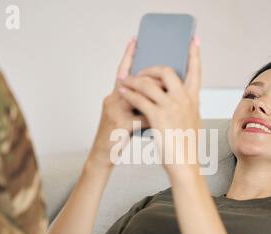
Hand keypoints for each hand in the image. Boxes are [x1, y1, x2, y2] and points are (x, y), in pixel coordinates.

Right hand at [88, 36, 162, 167]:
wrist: (103, 155)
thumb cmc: (117, 135)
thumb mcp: (124, 115)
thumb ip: (135, 103)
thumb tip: (156, 94)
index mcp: (115, 96)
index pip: (122, 71)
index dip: (128, 55)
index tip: (135, 40)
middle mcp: (112, 99)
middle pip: (135, 83)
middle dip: (153, 82)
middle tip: (168, 82)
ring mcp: (115, 111)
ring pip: (141, 98)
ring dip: (156, 102)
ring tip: (168, 106)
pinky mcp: (120, 124)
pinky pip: (143, 117)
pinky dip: (155, 120)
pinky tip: (161, 126)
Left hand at [117, 36, 201, 174]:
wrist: (184, 164)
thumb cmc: (186, 146)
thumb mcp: (192, 121)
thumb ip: (186, 106)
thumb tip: (178, 96)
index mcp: (193, 100)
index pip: (196, 71)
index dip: (195, 55)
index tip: (194, 41)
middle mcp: (184, 99)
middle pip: (166, 71)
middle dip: (150, 68)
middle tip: (141, 73)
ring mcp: (171, 107)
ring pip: (148, 83)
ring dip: (133, 80)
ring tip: (125, 82)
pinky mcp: (157, 117)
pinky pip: (139, 98)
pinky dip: (129, 93)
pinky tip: (123, 93)